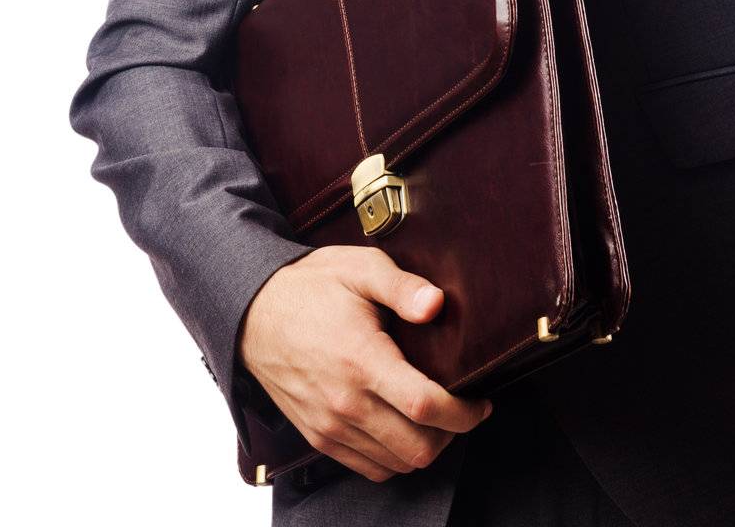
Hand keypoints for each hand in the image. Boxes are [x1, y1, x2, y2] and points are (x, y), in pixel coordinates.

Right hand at [237, 245, 492, 481]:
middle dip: (451, 434)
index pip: (425, 406)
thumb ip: (402, 286)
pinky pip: (369, 467)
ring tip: (433, 416)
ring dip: (424, 446)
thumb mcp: (359, 268)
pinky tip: (401, 427)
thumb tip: (437, 304)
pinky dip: (394, 457)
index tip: (480, 402)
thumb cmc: (311, 287)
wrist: (254, 312)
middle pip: (417, 448)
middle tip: (460, 408)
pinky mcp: (319, 437)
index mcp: (361, 360)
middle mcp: (346, 403)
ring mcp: (330, 426)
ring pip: (396, 464)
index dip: (463, 412)